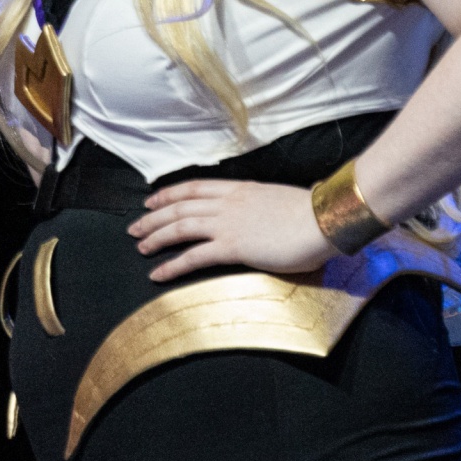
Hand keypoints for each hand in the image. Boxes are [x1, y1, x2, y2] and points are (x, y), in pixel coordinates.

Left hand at [130, 180, 337, 281]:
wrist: (325, 219)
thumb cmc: (312, 214)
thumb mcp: (279, 202)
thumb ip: (262, 208)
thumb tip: (261, 216)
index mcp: (241, 189)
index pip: (195, 187)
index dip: (169, 194)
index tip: (152, 199)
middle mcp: (229, 202)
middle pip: (180, 206)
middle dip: (154, 216)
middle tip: (135, 227)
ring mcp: (229, 223)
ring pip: (181, 227)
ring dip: (156, 237)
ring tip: (140, 247)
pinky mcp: (233, 246)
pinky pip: (193, 256)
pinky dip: (172, 265)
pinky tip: (157, 273)